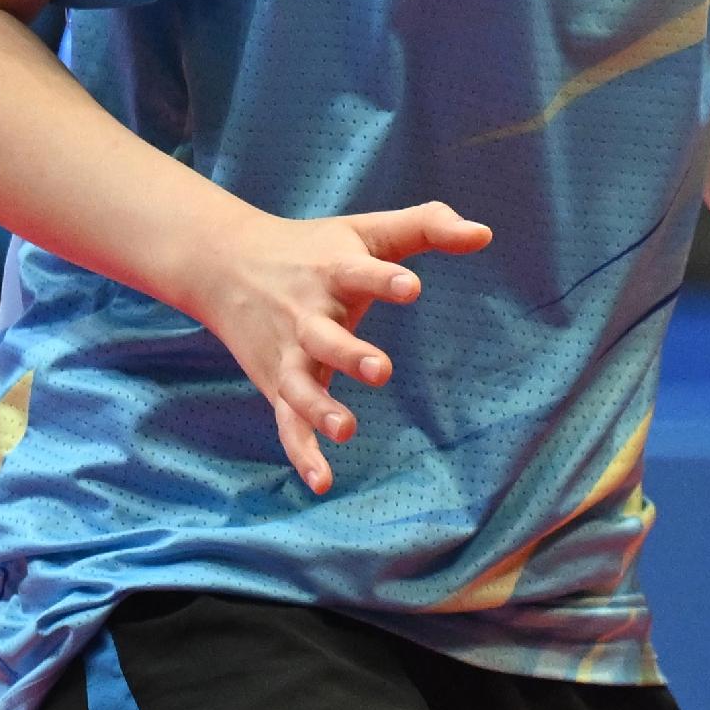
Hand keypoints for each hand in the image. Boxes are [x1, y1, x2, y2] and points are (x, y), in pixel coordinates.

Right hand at [180, 202, 491, 494]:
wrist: (223, 263)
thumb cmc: (314, 247)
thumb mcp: (368, 230)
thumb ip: (428, 226)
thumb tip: (486, 234)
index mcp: (332, 272)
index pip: (359, 274)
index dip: (385, 280)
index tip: (412, 287)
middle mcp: (305, 315)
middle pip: (323, 338)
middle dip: (349, 354)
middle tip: (381, 369)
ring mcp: (288, 354)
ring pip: (298, 386)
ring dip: (319, 409)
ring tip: (347, 429)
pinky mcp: (276, 384)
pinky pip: (285, 423)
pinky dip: (300, 452)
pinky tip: (323, 482)